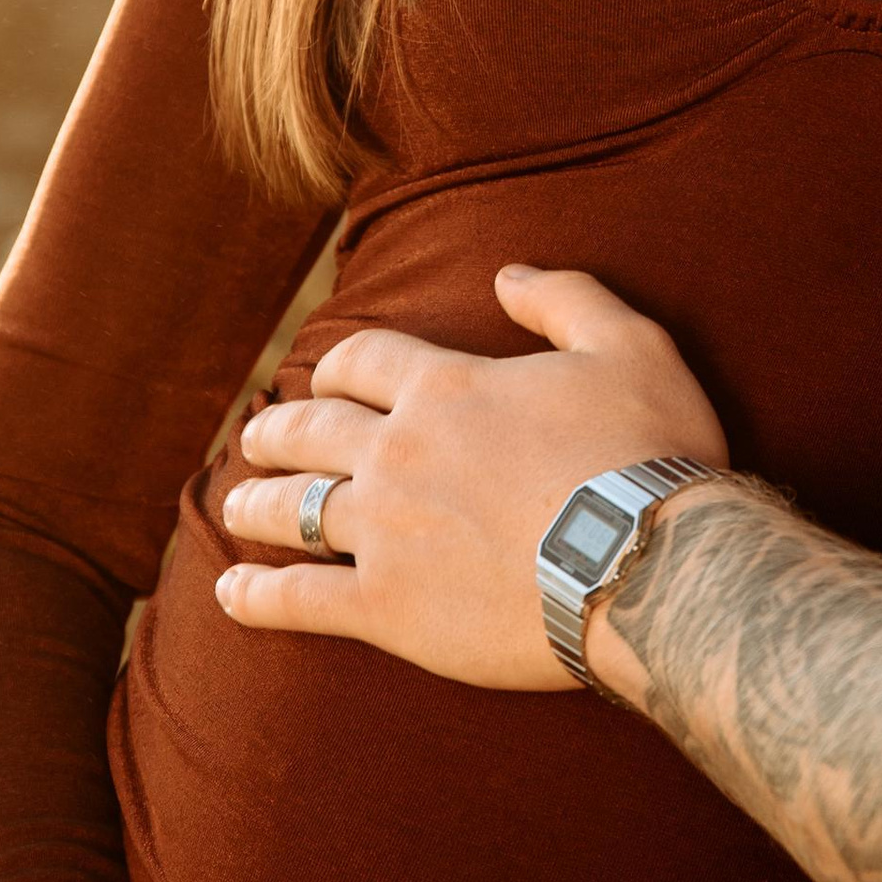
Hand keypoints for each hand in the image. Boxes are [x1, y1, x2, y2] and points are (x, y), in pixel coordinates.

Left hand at [217, 264, 726, 689]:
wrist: (651, 566)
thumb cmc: (649, 454)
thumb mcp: (630, 346)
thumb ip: (566, 299)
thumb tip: (508, 274)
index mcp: (445, 387)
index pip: (361, 360)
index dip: (338, 366)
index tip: (325, 379)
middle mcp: (398, 452)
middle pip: (310, 430)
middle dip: (277, 430)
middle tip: (256, 438)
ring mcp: (384, 531)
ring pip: (293, 508)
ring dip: (255, 502)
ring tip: (232, 504)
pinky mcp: (385, 607)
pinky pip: (299, 598)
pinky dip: (258, 596)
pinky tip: (230, 594)